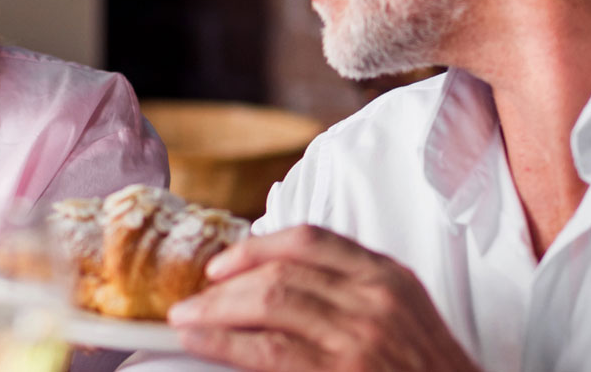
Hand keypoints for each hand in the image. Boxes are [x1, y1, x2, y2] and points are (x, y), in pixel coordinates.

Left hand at [166, 225, 480, 371]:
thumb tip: (278, 283)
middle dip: (226, 283)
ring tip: (185, 321)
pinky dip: (224, 344)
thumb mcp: (405, 318)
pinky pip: (268, 351)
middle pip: (281, 271)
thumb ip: (354, 291)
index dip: (257, 247)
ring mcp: (360, 338)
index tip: (223, 262)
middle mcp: (375, 299)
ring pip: (268, 304)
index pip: (310, 239)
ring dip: (215, 311)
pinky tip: (201, 344)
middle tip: (193, 298)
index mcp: (388, 277)